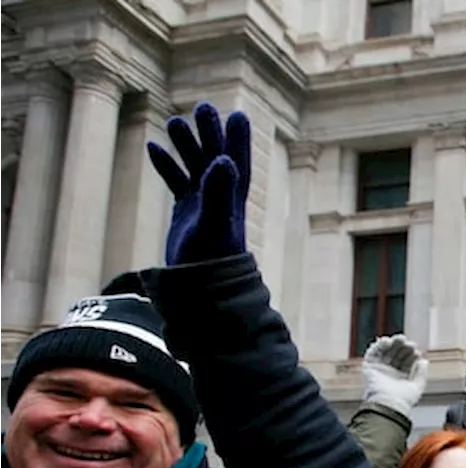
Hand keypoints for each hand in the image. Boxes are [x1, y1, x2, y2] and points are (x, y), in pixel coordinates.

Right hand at [147, 102, 250, 265]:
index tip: (238, 115)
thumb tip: (223, 158)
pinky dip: (167, 166)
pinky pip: (177, 183)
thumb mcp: (214, 222)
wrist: (201, 288)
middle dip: (210, 133)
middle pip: (215, 157)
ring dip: (185, 145)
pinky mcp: (185, 214)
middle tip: (202, 107)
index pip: (237, 160)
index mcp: (232, 196)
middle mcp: (220, 197)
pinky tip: (153, 148)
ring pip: (194, 167)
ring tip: (174, 121)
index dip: (238, 139)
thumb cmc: (212, 259)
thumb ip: (218, 192)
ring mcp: (202, 205)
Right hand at [362, 335, 428, 419]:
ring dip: (393, 343)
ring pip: (385, 352)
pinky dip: (379, 345)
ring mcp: (379, 369)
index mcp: (401, 378)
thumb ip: (421, 374)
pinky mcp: (369, 367)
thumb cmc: (403, 400)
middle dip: (403, 348)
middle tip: (410, 344)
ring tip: (401, 339)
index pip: (406, 362)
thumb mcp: (417, 386)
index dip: (411, 355)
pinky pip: (373, 353)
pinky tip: (388, 342)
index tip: (417, 352)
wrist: (388, 404)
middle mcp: (390, 373)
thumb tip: (424, 361)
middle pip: (396, 355)